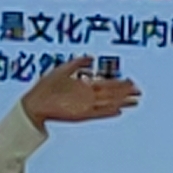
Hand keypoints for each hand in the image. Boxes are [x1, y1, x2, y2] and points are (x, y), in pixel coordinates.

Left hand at [21, 57, 142, 125]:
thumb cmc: (45, 87)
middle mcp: (86, 96)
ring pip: (107, 103)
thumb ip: (77, 63)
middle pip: (110, 94)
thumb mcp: (63, 69)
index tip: (131, 82)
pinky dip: (107, 112)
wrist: (34, 103)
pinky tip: (118, 110)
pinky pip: (97, 113)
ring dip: (121, 102)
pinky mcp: (79, 115)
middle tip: (139, 91)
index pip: (106, 84)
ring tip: (134, 101)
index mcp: (83, 86)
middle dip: (125, 92)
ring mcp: (84, 106)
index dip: (119, 83)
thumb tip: (91, 58)